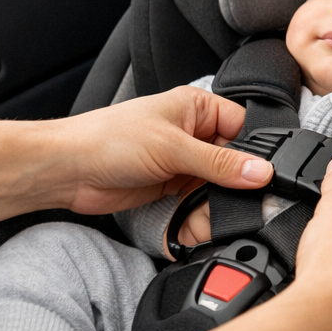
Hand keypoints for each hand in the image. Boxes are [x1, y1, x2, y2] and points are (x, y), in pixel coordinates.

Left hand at [0, 87, 273, 240]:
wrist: (66, 171)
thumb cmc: (107, 140)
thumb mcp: (173, 148)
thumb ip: (220, 163)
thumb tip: (262, 172)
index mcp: (197, 108)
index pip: (245, 128)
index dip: (257, 152)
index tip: (265, 177)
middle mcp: (194, 134)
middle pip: (235, 161)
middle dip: (237, 183)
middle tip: (244, 201)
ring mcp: (184, 163)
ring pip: (219, 187)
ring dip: (217, 202)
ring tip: (214, 212)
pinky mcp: (173, 188)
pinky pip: (200, 203)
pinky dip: (201, 215)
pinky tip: (198, 222)